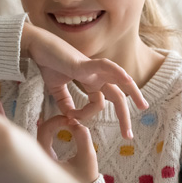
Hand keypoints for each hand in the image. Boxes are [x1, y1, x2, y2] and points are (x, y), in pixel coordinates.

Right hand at [21, 23, 147, 139]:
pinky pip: (105, 66)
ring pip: (119, 81)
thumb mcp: (56, 88)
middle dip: (124, 116)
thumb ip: (65, 102)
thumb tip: (70, 118)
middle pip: (117, 96)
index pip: (98, 103)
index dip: (86, 115)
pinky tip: (127, 79)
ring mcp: (92, 68)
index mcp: (90, 81)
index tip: (71, 119)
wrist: (39, 46)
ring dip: (133, 93)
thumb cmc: (48, 63)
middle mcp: (95, 75)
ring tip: (143, 106)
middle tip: (128, 136)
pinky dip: (117, 71)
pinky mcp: (85, 62)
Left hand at [35, 113, 98, 182]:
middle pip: (42, 130)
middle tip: (70, 121)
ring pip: (43, 134)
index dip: (57, 120)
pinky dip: (54, 133)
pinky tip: (64, 132)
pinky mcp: (45, 159)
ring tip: (70, 125)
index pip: (44, 129)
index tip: (70, 120)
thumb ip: (83, 138)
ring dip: (55, 126)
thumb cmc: (85, 179)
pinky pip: (45, 140)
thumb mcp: (87, 158)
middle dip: (56, 122)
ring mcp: (40, 158)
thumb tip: (76, 123)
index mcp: (45, 158)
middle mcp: (38, 157)